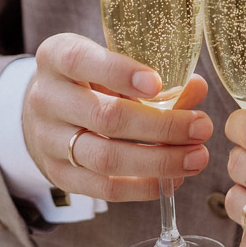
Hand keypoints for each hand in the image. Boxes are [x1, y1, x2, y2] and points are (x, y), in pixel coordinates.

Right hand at [23, 33, 211, 202]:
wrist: (43, 112)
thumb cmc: (88, 79)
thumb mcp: (111, 62)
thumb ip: (152, 73)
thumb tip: (197, 89)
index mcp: (57, 57)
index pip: (82, 62)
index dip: (121, 73)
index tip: (158, 84)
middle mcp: (47, 99)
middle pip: (104, 117)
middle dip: (161, 126)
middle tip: (202, 127)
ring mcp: (48, 141)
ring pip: (106, 158)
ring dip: (159, 161)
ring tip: (196, 157)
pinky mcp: (58, 175)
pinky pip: (103, 188)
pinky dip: (143, 186)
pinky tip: (173, 179)